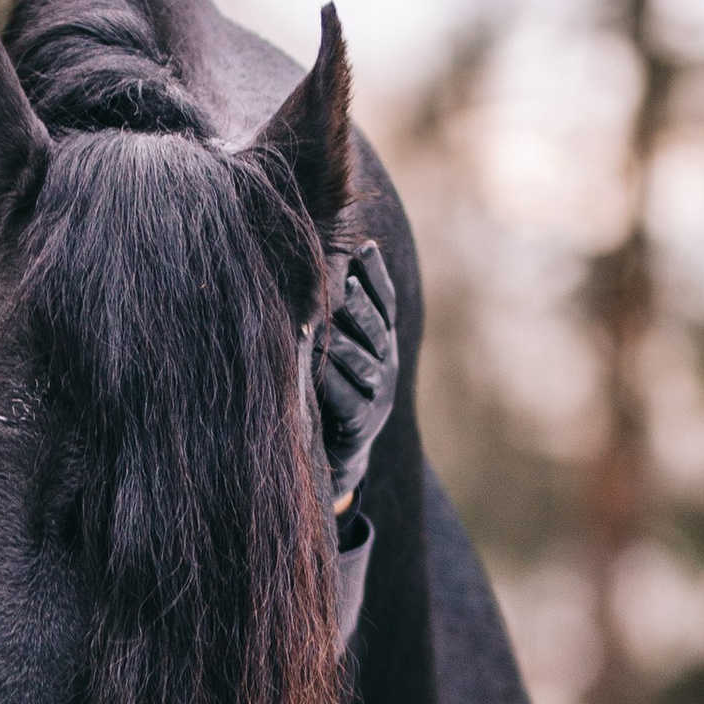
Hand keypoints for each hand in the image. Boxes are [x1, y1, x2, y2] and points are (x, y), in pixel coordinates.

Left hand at [315, 244, 396, 513]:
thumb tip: (318, 264)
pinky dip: (331, 380)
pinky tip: (317, 364)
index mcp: (382, 343)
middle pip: (376, 329)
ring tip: (323, 321)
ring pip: (363, 362)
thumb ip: (336, 318)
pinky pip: (347, 398)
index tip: (364, 248)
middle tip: (345, 283)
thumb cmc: (332, 392)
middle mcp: (386, 366)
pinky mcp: (361, 425)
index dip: (377, 277)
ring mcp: (378, 397)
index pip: (385, 304)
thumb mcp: (339, 352)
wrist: (338, 455)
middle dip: (360, 305)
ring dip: (342, 342)